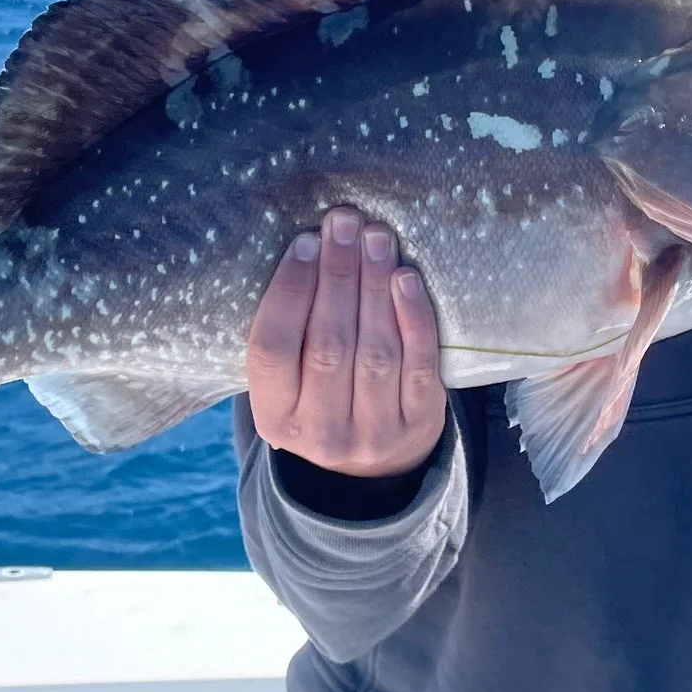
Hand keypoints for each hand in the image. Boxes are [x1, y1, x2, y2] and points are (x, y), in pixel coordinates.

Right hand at [247, 206, 445, 478]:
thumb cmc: (321, 398)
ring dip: (374, 286)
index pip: (272, 348)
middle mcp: (321, 432)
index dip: (289, 290)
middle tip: (344, 223)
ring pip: (374, 350)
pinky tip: (405, 278)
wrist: (372, 469)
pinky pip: (418, 364)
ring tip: (375, 237)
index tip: (305, 242)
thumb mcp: (287, 384)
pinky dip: (413, 317)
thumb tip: (309, 247)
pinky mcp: (419, 424)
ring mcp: (373, 432)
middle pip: (328, 343)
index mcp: (274, 419)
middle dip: (337, 274)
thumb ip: (287, 332)